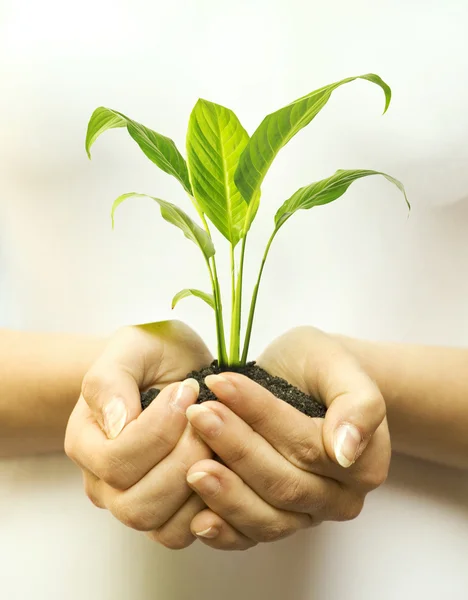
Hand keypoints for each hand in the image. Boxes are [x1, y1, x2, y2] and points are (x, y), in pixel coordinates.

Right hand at [65, 320, 212, 548]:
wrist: (175, 367)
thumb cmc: (151, 355)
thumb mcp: (131, 347)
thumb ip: (111, 380)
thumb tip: (116, 423)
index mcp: (87, 443)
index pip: (115, 462)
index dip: (158, 431)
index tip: (187, 390)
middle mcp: (105, 483)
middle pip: (136, 505)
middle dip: (182, 460)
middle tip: (208, 418)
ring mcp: (136, 502)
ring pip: (162, 528)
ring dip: (200, 485)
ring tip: (216, 439)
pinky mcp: (170, 513)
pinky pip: (186, 532)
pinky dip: (211, 508)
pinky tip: (225, 466)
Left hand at [184, 326, 390, 550]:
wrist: (305, 383)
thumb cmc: (319, 368)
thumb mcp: (338, 364)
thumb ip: (358, 403)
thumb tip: (345, 451)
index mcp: (364, 462)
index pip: (307, 444)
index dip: (262, 416)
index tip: (222, 384)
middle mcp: (339, 498)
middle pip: (284, 482)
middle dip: (236, 448)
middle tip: (198, 415)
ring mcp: (307, 515)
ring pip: (267, 517)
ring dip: (226, 493)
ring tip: (192, 465)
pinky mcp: (278, 522)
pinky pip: (252, 537)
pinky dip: (224, 532)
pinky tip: (197, 519)